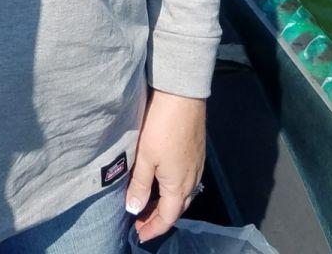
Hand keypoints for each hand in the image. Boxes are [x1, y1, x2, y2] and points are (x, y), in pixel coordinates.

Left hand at [125, 88, 205, 242]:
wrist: (182, 96)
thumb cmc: (161, 127)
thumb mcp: (145, 158)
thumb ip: (140, 186)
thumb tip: (134, 210)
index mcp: (179, 185)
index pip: (168, 217)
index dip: (153, 228)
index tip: (140, 235)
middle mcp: (192, 179)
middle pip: (177, 208)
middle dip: (160, 218)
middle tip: (141, 221)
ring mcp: (197, 165)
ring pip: (184, 194)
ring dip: (168, 204)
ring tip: (149, 204)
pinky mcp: (197, 153)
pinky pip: (188, 181)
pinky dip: (174, 189)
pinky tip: (162, 182)